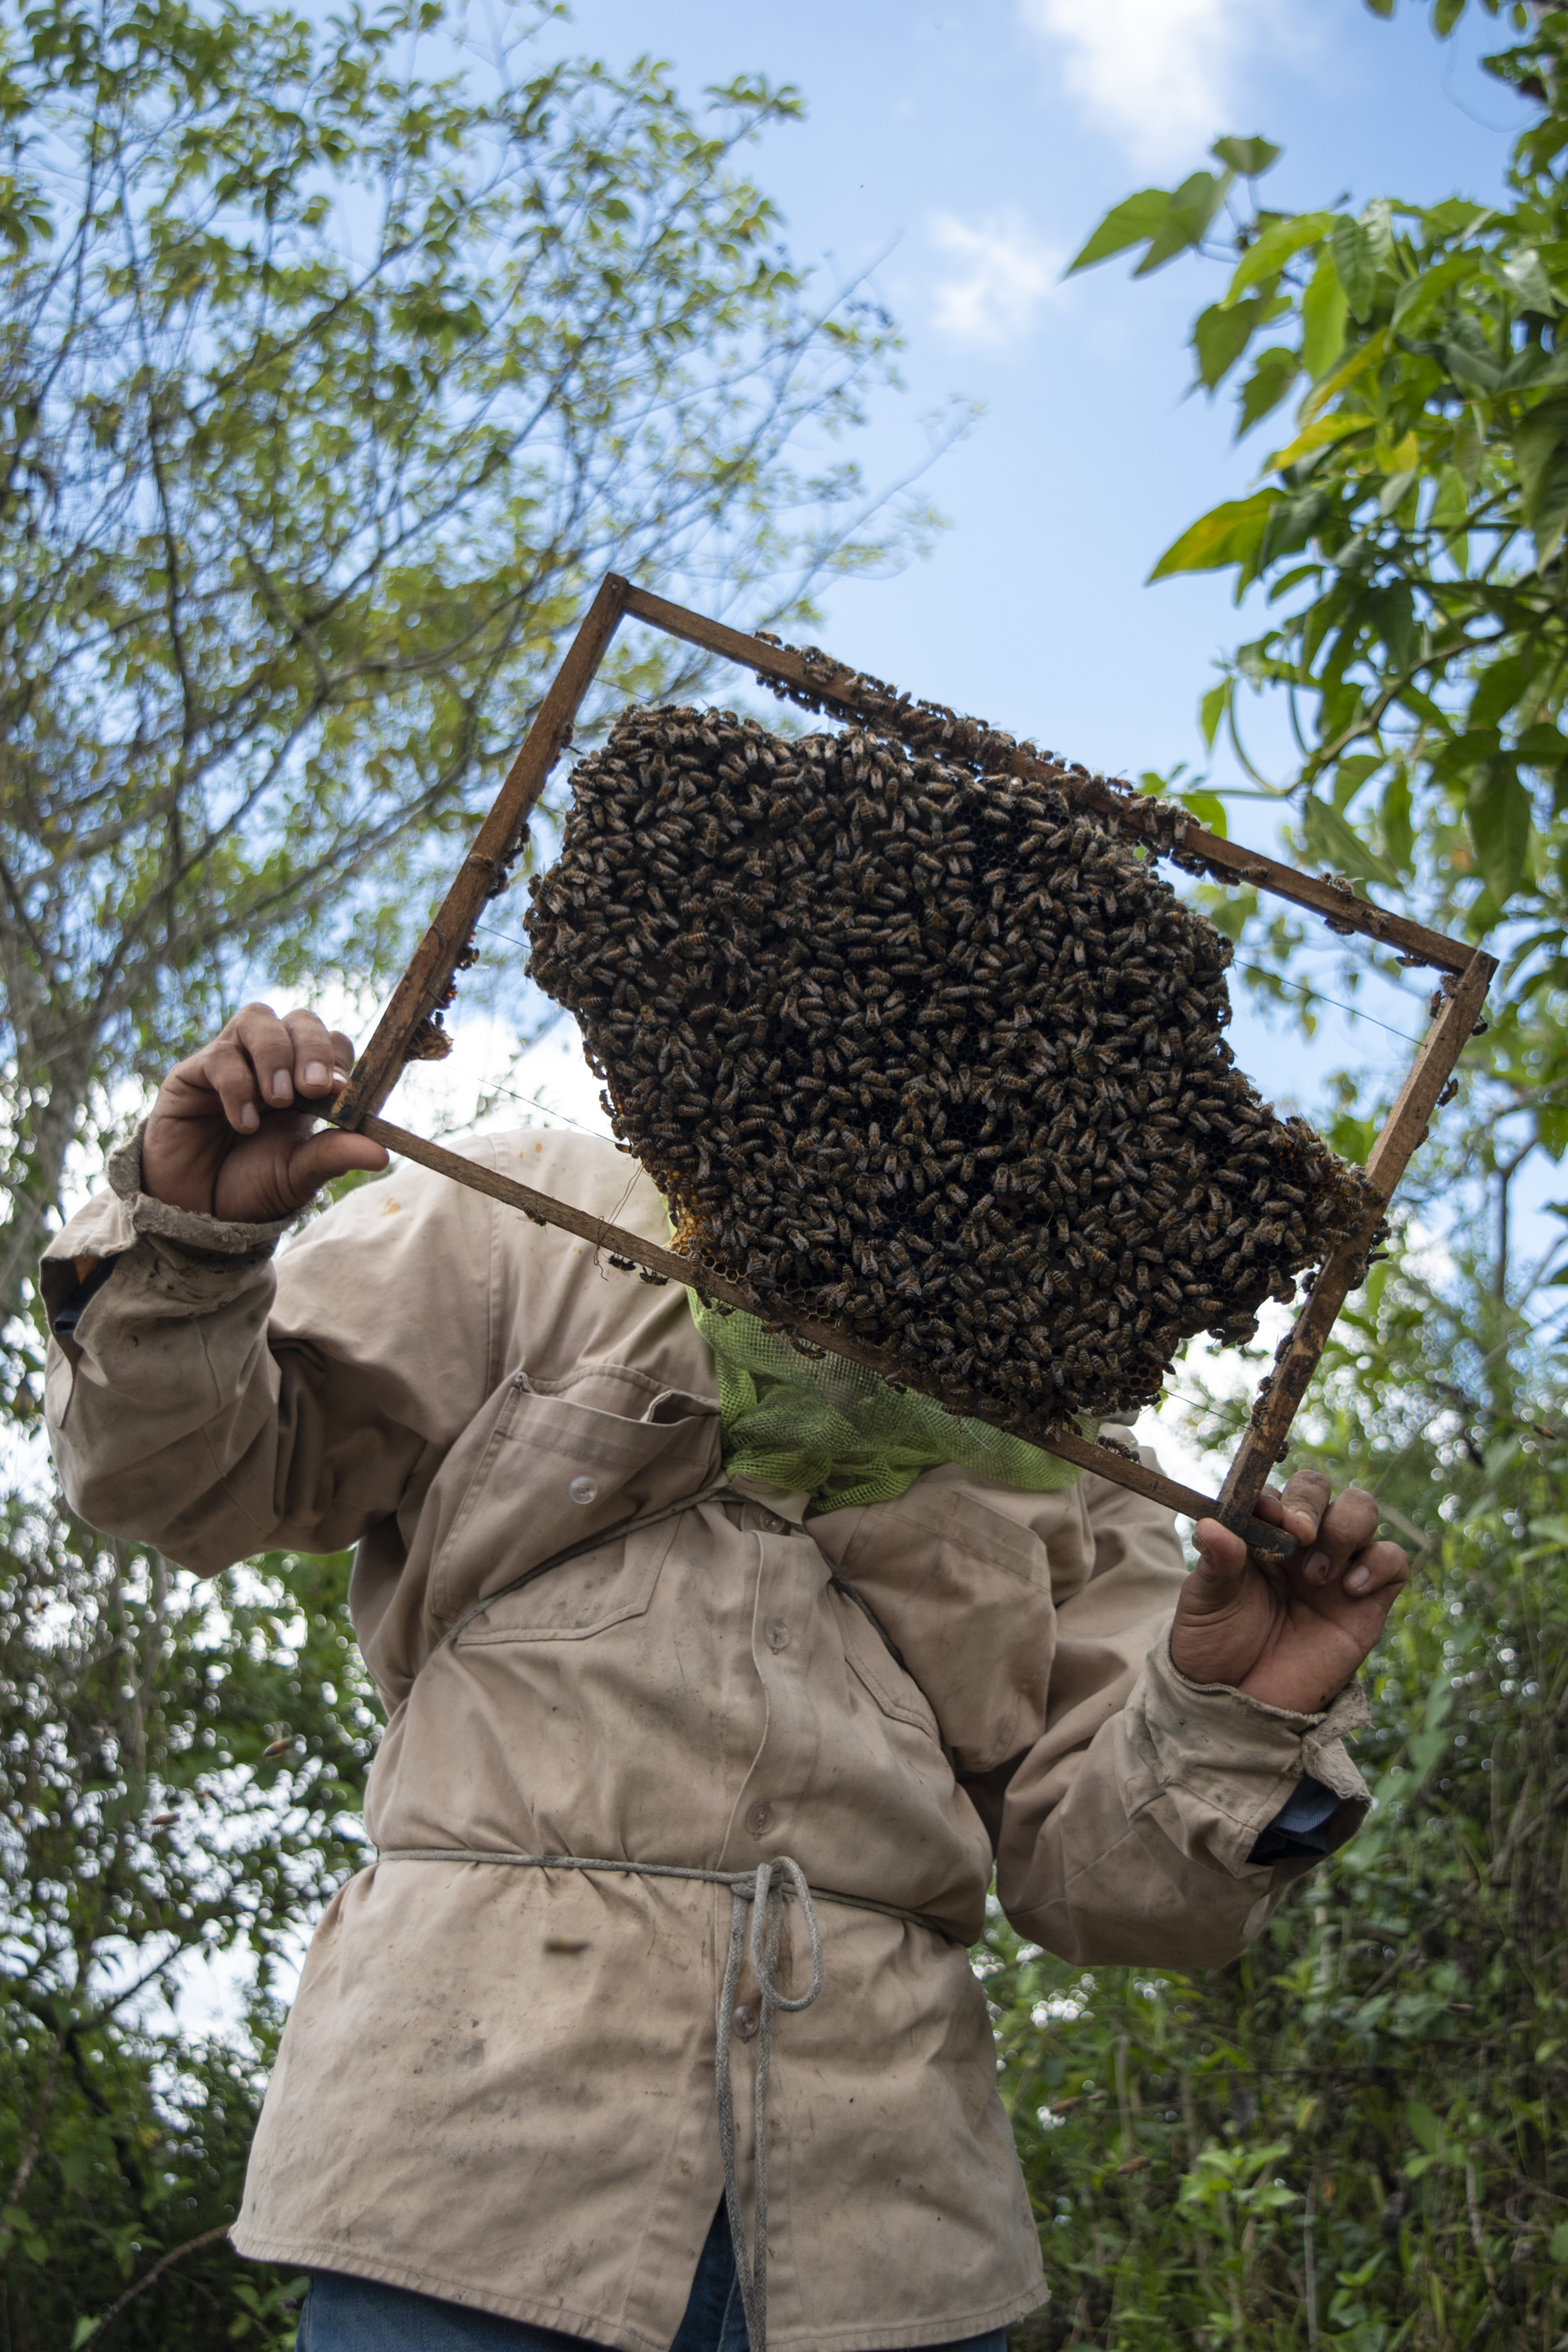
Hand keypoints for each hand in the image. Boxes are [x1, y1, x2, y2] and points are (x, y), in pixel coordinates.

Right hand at [140, 1003, 387, 1222]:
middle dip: (312, 1047)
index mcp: (306, 1082)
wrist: (197, 1215)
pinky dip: (237, 1085)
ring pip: (258, 1019)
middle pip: (300, 1019)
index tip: (340, 1092)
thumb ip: (335, 1155)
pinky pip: (219, 1056)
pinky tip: (245, 1124)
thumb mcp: (300, 1174)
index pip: (333, 1043)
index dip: (339, 1060)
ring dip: (275, 1054)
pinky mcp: (192, 1074)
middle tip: (313, 1089)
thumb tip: (383, 1153)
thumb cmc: (253, 1189)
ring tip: (279, 1100)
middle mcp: (271, 1063)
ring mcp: (232, 1061)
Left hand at [1172, 1469, 1407, 1715]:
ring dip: (1344, 1528)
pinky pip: (1393, 1559)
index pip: (1273, 1491)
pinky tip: (1350, 1589)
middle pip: (1319, 1488)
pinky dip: (1378, 1563)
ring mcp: (1336, 1566)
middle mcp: (1299, 1542)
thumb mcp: (1205, 1603)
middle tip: (1299, 1535)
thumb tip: (1211, 1525)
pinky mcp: (1367, 1599)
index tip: (1266, 1515)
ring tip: (1316, 1575)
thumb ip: (1215, 1563)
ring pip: (1361, 1509)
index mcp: (1258, 1533)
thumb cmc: (1217, 1645)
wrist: (1242, 1703)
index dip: (1274, 1496)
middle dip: (1310, 1502)